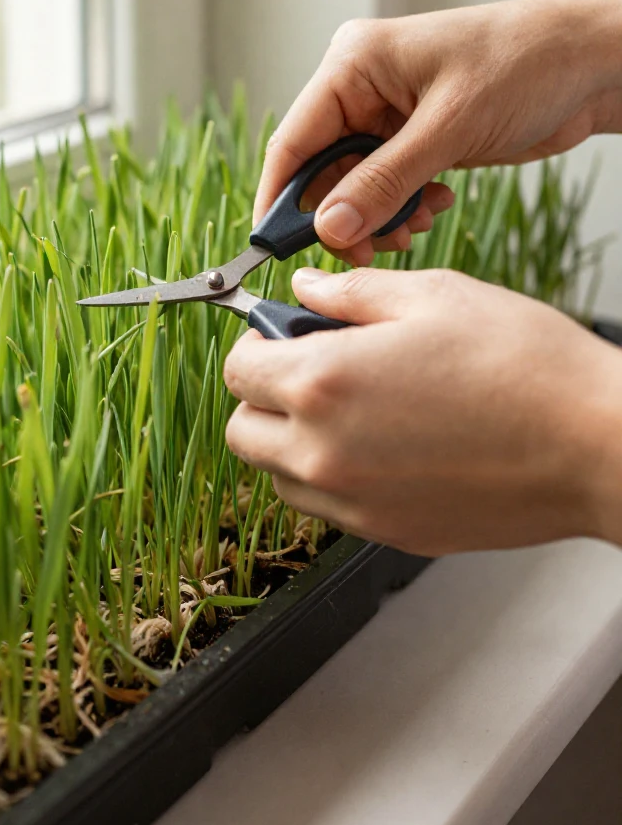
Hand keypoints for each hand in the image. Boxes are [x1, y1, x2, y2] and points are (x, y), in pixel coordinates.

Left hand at [223, 267, 621, 554]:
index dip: (257, 343)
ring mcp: (354, 504)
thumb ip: (352, 293)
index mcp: (321, 384)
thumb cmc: (522, 364)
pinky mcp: (387, 534)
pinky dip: (336, 477)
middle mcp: (323, 453)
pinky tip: (390, 444)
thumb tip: (306, 289)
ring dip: (294, 441)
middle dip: (264, 397)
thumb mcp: (431, 296)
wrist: (592, 445)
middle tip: (315, 368)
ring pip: (281, 476)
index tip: (284, 333)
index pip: (237, 370)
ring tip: (358, 408)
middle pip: (243, 432)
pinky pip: (330, 507)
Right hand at [255, 0, 621, 265]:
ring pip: (354, 184)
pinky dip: (402, 206)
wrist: (590, 64)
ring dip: (378, 215)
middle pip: (322, 169)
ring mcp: (388, 112)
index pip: (294, 139)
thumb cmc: (525, 64)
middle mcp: (362, 86)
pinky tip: (435, 205)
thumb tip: (328, 228)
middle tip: (368, 248)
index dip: (281, 197)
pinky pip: (386, 185)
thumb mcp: (450, 128)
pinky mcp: (414, 136)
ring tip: (415, 225)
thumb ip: (384, 182)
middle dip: (343, 214)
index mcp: (354, 63)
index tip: (274, 247)